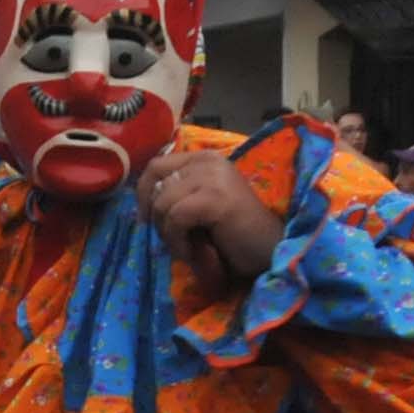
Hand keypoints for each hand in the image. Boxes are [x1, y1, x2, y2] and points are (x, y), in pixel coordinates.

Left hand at [136, 151, 284, 291]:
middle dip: (156, 217)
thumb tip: (141, 205)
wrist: (272, 250)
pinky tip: (193, 253)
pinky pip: (175, 218)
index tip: (145, 220)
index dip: (143, 193)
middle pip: (155, 184)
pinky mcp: (216, 198)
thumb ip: (178, 195)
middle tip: (173, 239)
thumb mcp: (200, 205)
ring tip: (187, 249)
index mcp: (204, 158)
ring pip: (163, 203)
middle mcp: (209, 161)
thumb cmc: (236, 233)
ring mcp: (214, 177)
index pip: (156, 166)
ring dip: (167, 234)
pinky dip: (177, 241)